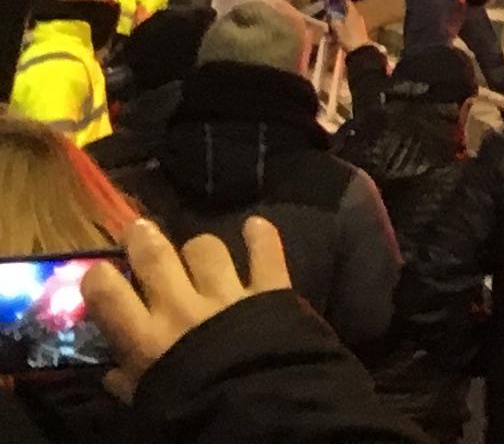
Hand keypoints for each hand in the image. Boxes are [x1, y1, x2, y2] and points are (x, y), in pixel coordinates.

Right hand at [84, 214, 295, 399]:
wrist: (257, 411)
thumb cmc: (192, 411)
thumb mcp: (148, 402)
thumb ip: (129, 383)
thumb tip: (112, 374)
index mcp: (145, 338)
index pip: (107, 292)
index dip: (99, 276)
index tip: (100, 272)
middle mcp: (181, 307)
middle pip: (155, 256)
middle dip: (143, 238)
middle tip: (139, 230)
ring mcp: (226, 294)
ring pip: (206, 248)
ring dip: (200, 248)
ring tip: (199, 254)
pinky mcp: (269, 290)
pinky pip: (266, 252)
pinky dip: (261, 236)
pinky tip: (255, 226)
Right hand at [333, 0, 373, 53]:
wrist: (360, 50)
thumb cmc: (349, 37)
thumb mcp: (338, 29)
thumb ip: (334, 21)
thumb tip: (330, 14)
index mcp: (353, 13)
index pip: (347, 3)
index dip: (340, 0)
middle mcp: (357, 17)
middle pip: (345, 13)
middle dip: (337, 15)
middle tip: (328, 18)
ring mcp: (359, 24)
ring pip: (346, 21)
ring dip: (338, 24)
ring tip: (329, 31)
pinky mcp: (358, 32)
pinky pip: (348, 29)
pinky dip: (341, 31)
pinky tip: (335, 37)